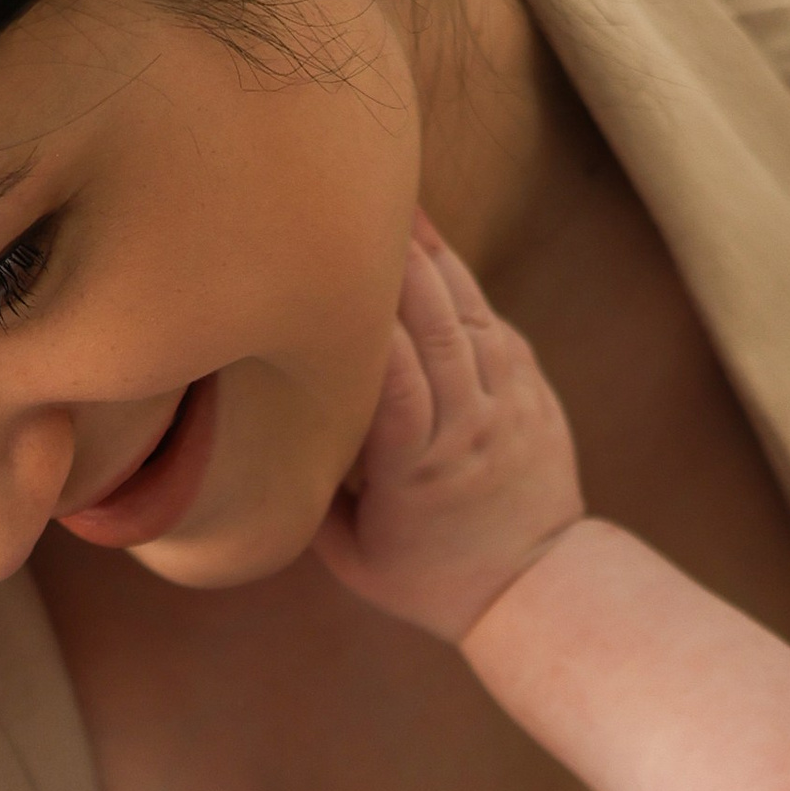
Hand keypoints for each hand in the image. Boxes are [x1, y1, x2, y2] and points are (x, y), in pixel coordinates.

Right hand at [310, 217, 585, 640]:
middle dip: (399, 264)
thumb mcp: (352, 554)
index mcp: (418, 471)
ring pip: (467, 312)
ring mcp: (507, 402)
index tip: (327, 273)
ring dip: (430, 254)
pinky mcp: (530, 386)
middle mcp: (468, 427)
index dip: (367, 324)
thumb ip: (308, 490)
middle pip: (435, 330)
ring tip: (392, 201)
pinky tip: (427, 242)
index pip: (393, 382)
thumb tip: (250, 431)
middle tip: (357, 203)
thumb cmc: (428, 578)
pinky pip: (490, 319)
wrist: (539, 589)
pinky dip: (457, 278)